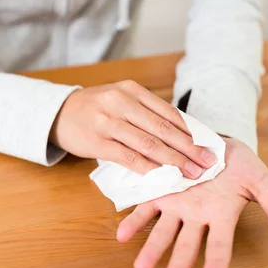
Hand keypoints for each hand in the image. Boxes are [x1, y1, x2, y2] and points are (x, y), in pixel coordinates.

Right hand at [50, 80, 215, 177]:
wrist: (58, 113)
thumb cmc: (96, 109)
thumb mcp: (120, 99)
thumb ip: (146, 113)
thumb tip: (183, 134)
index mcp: (131, 90)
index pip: (168, 113)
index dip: (191, 132)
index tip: (208, 146)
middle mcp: (121, 103)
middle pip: (163, 129)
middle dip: (188, 148)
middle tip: (207, 163)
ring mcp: (107, 122)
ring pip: (148, 143)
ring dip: (173, 161)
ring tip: (190, 173)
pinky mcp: (97, 142)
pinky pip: (127, 157)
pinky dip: (147, 168)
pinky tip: (162, 177)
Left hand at [117, 137, 267, 267]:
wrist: (216, 141)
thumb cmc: (240, 166)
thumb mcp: (261, 182)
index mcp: (221, 216)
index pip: (220, 246)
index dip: (217, 265)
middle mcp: (197, 217)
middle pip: (187, 246)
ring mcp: (177, 205)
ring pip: (163, 231)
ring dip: (151, 249)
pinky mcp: (160, 191)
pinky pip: (145, 208)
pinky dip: (134, 221)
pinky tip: (122, 234)